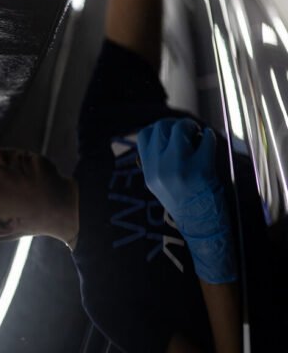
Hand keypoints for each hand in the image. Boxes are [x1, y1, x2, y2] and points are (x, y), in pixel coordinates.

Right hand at [137, 118, 236, 283]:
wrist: (202, 228)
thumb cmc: (184, 205)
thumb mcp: (160, 185)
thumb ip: (158, 163)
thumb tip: (165, 136)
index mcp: (149, 172)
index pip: (144, 135)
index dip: (157, 127)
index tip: (169, 131)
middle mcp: (160, 168)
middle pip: (160, 128)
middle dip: (175, 124)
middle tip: (187, 130)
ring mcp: (180, 168)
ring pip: (180, 129)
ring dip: (191, 127)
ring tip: (197, 134)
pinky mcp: (201, 169)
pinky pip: (205, 141)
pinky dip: (208, 137)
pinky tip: (209, 141)